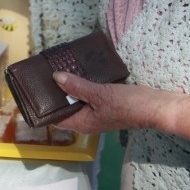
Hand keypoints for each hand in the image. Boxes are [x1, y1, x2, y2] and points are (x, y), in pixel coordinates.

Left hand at [51, 71, 189, 145]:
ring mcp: (96, 110)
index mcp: (82, 123)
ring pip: (76, 98)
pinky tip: (78, 68)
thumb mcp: (99, 94)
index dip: (43, 106)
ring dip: (69, 85)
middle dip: (55, 91)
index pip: (55, 117)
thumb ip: (77, 86)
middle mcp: (86, 119)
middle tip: (44, 72)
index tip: (33, 90)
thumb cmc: (127, 104)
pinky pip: (88, 92)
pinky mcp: (106, 101)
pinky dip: (82, 82)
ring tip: (57, 66)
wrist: (155, 106)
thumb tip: (55, 77)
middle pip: (64, 106)